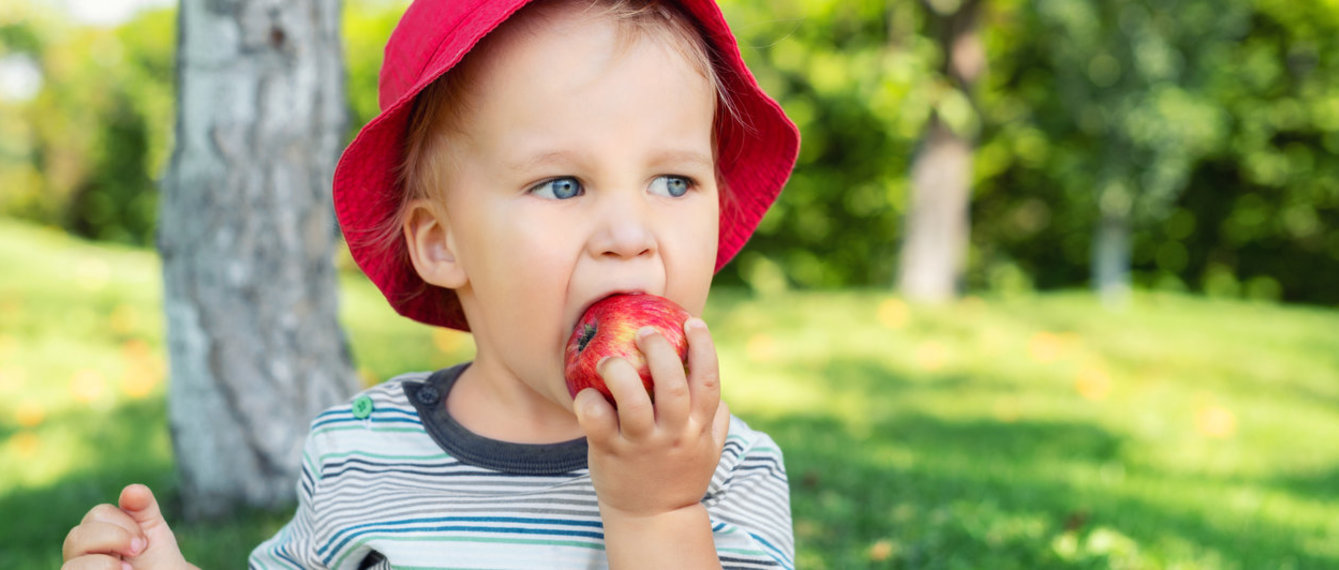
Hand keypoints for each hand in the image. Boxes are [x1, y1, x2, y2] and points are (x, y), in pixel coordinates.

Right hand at [62, 484, 196, 569]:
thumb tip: (131, 490)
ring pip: (69, 564)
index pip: (96, 515)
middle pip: (76, 536)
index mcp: (97, 533)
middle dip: (113, 539)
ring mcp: (78, 569)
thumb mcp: (154, 530)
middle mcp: (81, 554)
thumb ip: (143, 507)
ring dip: (104, 564)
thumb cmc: (157, 560)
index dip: (123, 523)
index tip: (144, 541)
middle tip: (138, 550)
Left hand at [574, 317, 730, 517]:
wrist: (653, 519)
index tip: (693, 322)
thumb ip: (715, 418)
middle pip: (673, 385)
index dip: (703, 348)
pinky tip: (584, 392)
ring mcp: (641, 444)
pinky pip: (596, 422)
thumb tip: (715, 382)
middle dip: (660, 351)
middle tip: (646, 332)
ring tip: (609, 359)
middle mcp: (673, 434)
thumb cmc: (679, 475)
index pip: (708, 381)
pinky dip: (588, 403)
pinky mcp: (610, 453)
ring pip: (634, 402)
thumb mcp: (708, 450)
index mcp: (699, 428)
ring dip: (620, 373)